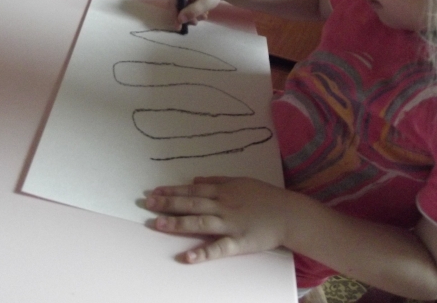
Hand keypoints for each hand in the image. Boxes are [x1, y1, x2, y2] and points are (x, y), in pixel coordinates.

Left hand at [146, 176, 289, 262]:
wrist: (289, 213)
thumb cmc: (265, 197)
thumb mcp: (240, 181)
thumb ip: (217, 180)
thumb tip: (195, 179)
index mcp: (223, 190)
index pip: (192, 190)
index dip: (172, 191)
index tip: (154, 192)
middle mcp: (223, 205)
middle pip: (191, 203)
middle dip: (168, 203)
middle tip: (147, 204)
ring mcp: (230, 223)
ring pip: (199, 222)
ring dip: (177, 223)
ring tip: (158, 224)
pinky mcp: (239, 241)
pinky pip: (219, 248)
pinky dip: (203, 253)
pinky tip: (187, 257)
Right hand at [168, 0, 232, 27]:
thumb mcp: (204, 3)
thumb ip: (191, 11)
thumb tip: (179, 20)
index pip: (173, 3)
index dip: (175, 16)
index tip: (179, 27)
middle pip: (177, 7)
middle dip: (186, 17)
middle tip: (196, 23)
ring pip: (183, 9)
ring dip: (192, 16)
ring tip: (203, 17)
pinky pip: (187, 7)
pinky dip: (194, 13)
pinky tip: (203, 13)